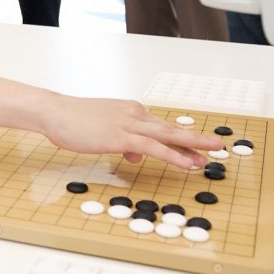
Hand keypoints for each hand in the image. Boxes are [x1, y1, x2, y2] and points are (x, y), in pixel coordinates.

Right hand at [41, 96, 223, 169]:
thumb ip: (123, 143)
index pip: (161, 127)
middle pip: (171, 128)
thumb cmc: (73, 122)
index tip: (199, 146)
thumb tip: (136, 156)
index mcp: (131, 112)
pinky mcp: (122, 137)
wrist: (55, 113)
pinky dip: (174, 155)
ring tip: (212, 153)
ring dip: (193, 145)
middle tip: (218, 145)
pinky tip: (188, 162)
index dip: (181, 139)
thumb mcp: (102, 132)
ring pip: (168, 136)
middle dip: (197, 138)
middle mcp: (135, 114)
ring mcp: (129, 125)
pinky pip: (154, 147)